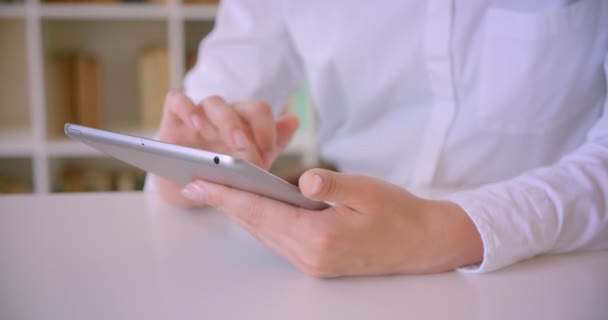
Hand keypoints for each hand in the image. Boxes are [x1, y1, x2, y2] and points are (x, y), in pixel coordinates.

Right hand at [155, 90, 298, 205]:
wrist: (193, 185)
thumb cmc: (226, 168)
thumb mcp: (253, 160)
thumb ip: (275, 141)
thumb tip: (294, 120)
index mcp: (245, 121)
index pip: (260, 112)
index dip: (266, 129)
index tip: (266, 152)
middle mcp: (224, 114)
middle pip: (238, 107)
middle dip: (243, 131)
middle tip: (245, 154)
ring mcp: (199, 115)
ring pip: (213, 103)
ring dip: (221, 120)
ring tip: (224, 137)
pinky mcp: (173, 119)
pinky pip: (176, 100)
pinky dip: (185, 106)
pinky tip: (193, 122)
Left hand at [181, 168, 483, 276]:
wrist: (424, 243)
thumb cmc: (399, 214)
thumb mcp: (367, 190)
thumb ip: (332, 184)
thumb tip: (304, 180)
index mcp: (320, 237)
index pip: (262, 211)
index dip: (228, 195)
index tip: (200, 183)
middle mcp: (310, 256)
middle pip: (256, 225)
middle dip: (225, 204)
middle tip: (197, 183)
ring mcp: (312, 263)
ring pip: (265, 234)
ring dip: (240, 213)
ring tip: (217, 192)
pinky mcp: (317, 262)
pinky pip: (279, 239)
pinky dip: (261, 221)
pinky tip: (253, 206)